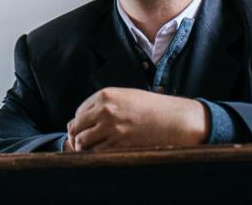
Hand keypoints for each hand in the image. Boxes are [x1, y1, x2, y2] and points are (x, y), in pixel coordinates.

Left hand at [65, 87, 208, 151]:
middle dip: (77, 136)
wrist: (174, 120)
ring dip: (83, 148)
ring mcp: (111, 128)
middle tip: (81, 143)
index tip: (85, 129)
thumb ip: (105, 104)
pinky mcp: (120, 144)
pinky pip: (97, 153)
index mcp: (105, 95)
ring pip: (82, 141)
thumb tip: (86, 117)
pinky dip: (94, 156)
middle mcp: (105, 110)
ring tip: (89, 151)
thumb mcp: (125, 96)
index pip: (79, 112)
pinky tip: (101, 155)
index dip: (80, 123)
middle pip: (77, 126)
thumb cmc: (152, 108)